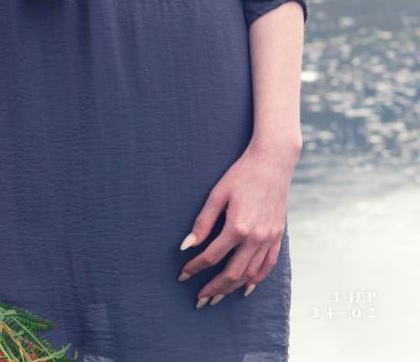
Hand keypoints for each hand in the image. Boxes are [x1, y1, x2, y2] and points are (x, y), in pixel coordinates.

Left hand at [177, 138, 299, 307]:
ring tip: (217, 297)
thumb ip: (203, 221)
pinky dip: (256, 280)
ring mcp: (269, 239)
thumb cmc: (241, 174)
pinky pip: (268, 266)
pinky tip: (245, 287)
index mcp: (237, 227)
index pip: (211, 256)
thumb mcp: (217, 193)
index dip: (195, 267)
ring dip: (232, 289)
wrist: (273, 162)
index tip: (183, 275)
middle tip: (199, 299)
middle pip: (231, 273)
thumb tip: (187, 244)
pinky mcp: (278, 237)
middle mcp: (255, 238)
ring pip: (250, 275)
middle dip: (213, 288)